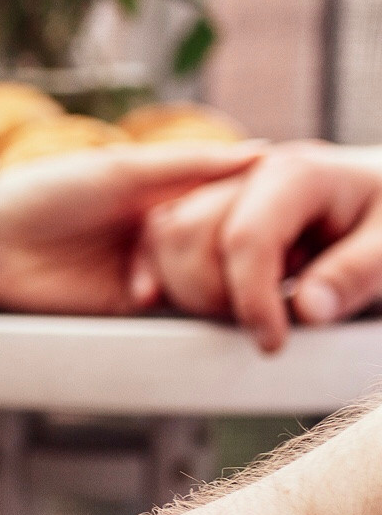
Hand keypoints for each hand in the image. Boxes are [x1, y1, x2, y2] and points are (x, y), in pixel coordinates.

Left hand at [0, 141, 260, 314]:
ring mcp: (151, 272)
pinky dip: (197, 312)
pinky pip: (177, 315)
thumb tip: (262, 154)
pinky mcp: (131, 311)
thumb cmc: (47, 194)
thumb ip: (188, 164)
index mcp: (166, 193)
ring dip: (228, 285)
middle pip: (229, 247)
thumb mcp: (122, 170)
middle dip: (251, 254)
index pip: (234, 202)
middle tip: (286, 259)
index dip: (262, 210)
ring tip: (259, 285)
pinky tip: (224, 309)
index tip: (294, 216)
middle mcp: (165, 233)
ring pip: (210, 282)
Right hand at [132, 143, 381, 351]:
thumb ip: (355, 274)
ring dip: (190, 290)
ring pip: (163, 241)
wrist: (379, 201)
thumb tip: (306, 309)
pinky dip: (164, 277)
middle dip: (216, 295)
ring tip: (247, 306)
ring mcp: (217, 190)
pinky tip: (203, 301)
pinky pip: (155, 243)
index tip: (273, 341)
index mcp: (295, 173)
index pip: (247, 237)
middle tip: (266, 323)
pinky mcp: (200, 211)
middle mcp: (245, 174)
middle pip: (189, 236)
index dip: (251, 299)